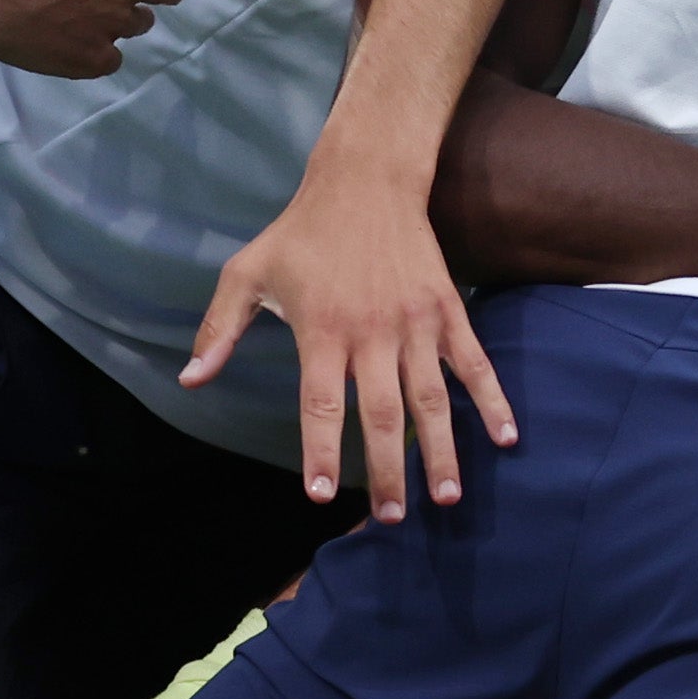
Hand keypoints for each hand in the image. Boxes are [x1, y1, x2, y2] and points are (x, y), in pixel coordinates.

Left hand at [192, 170, 515, 520]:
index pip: (322, 403)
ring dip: (441, 450)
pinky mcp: (447, 309)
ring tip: (446, 496)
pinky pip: (473, 362)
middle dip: (388, 470)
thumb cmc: (301, 232)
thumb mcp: (247, 272)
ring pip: (431, 397)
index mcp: (322, 329)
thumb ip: (220, 329)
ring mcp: (416, 323)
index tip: (323, 495)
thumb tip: (190, 380)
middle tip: (391, 518)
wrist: (366, 180)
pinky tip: (507, 436)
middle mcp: (372, 332)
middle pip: (383, 413)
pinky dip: (492, 399)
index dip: (323, 450)